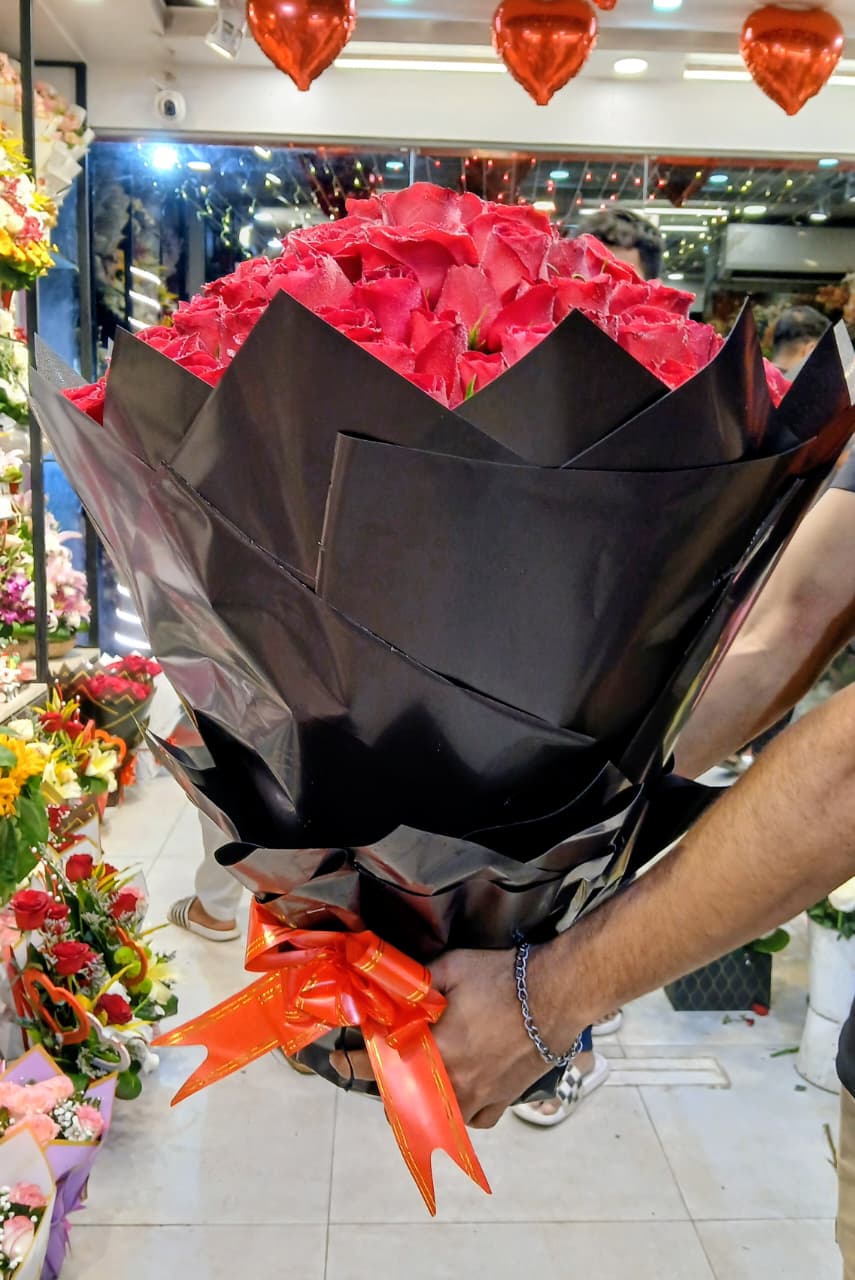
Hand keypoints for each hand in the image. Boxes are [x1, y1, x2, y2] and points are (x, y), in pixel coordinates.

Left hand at [330, 945, 575, 1128]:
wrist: (555, 995)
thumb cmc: (502, 979)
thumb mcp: (452, 967)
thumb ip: (418, 982)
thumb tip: (392, 985)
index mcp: (435, 1053)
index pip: (380, 1066)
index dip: (353, 1062)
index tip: (336, 1058)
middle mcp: (453, 1084)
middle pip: (404, 1102)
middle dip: (386, 1085)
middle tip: (380, 1064)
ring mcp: (480, 1097)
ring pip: (437, 1118)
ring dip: (420, 1104)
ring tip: (413, 1084)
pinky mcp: (504, 1099)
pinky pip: (474, 1120)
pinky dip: (460, 1113)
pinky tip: (458, 1096)